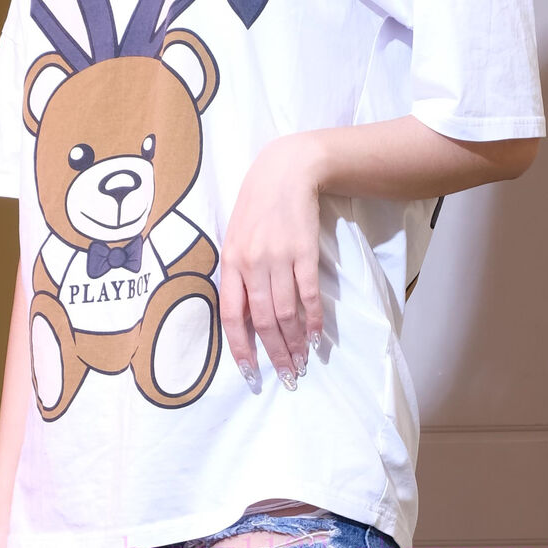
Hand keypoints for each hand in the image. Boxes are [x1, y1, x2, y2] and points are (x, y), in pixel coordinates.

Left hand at [219, 133, 325, 388]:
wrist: (286, 172)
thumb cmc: (257, 206)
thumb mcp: (235, 237)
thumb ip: (237, 273)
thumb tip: (244, 314)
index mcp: (230, 262)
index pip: (231, 314)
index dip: (240, 346)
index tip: (249, 371)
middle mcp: (252, 264)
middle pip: (263, 320)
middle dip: (274, 353)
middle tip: (286, 375)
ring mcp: (279, 259)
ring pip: (286, 312)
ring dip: (295, 342)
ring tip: (302, 362)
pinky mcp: (304, 253)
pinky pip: (308, 294)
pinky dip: (314, 318)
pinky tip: (317, 335)